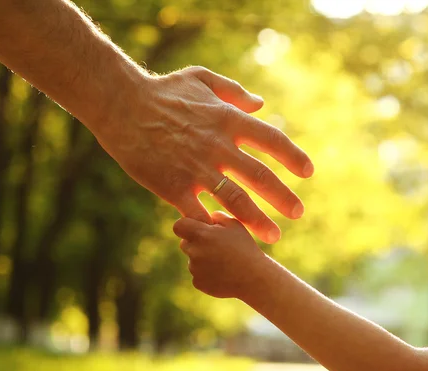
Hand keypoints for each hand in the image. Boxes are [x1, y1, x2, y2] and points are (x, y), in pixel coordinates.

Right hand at [95, 66, 312, 243]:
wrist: (120, 105)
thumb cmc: (161, 91)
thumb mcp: (200, 78)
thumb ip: (233, 92)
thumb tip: (260, 105)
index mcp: (227, 120)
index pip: (271, 140)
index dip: (292, 157)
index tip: (307, 172)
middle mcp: (217, 146)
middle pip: (260, 176)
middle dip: (282, 197)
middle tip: (298, 213)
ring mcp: (196, 168)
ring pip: (235, 200)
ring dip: (257, 220)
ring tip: (273, 236)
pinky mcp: (174, 186)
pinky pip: (199, 212)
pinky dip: (213, 226)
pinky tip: (224, 236)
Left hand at [173, 211, 266, 297]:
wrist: (254, 277)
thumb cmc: (245, 247)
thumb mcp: (235, 225)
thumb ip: (217, 216)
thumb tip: (207, 218)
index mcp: (201, 234)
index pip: (179, 226)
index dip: (186, 226)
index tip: (196, 229)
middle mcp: (194, 251)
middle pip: (184, 243)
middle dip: (196, 243)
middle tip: (215, 246)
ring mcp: (195, 269)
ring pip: (192, 260)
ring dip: (203, 259)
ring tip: (224, 261)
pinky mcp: (198, 283)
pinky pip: (197, 274)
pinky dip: (207, 274)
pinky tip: (223, 273)